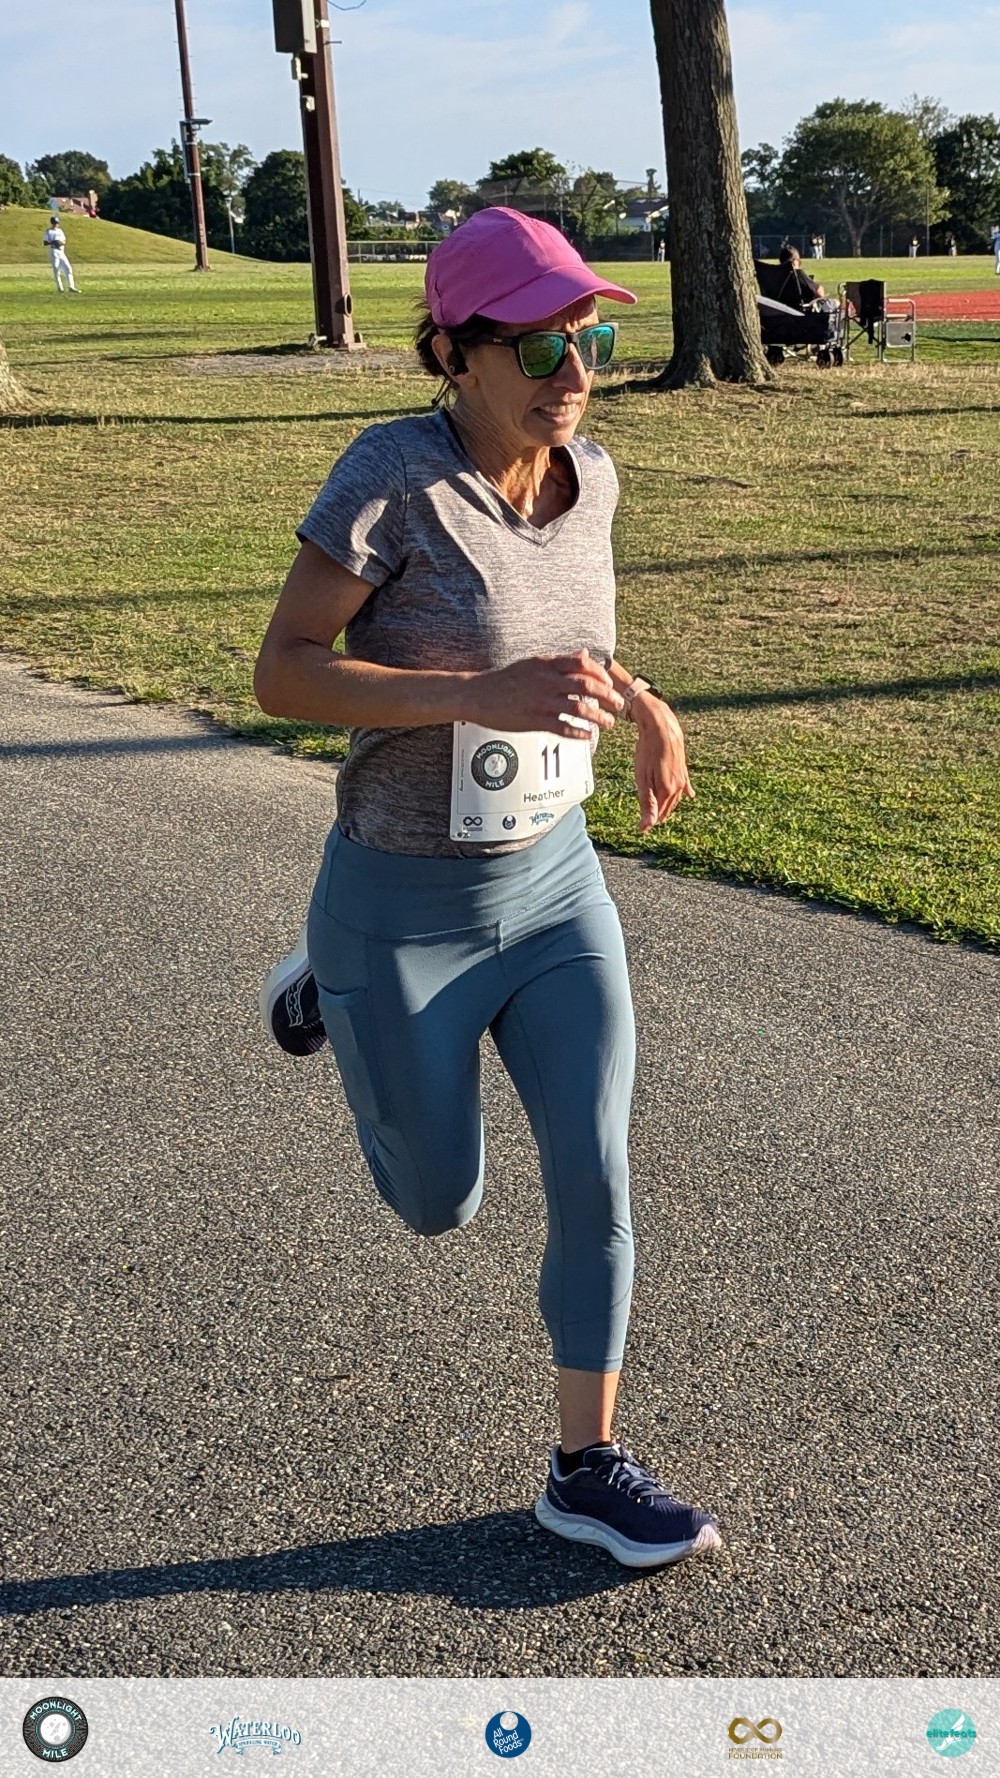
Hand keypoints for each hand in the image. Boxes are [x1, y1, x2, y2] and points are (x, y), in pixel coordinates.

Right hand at [469, 650, 623, 736]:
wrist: (476, 694)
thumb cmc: (505, 680)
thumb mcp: (533, 663)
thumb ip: (560, 660)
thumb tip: (584, 654)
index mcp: (546, 664)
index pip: (582, 664)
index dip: (601, 674)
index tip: (610, 683)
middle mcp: (546, 681)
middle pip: (586, 686)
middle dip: (608, 696)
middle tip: (619, 705)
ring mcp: (540, 701)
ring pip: (578, 709)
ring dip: (598, 717)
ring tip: (609, 723)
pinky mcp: (533, 720)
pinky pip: (562, 727)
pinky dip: (579, 733)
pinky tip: (588, 737)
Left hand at [633, 697, 693, 830]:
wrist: (661, 726)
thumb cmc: (648, 751)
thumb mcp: (642, 779)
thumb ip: (646, 804)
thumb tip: (646, 827)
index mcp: (667, 791)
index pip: (658, 814)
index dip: (649, 822)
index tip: (639, 829)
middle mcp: (678, 787)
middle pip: (667, 807)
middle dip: (658, 815)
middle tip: (647, 823)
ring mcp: (682, 777)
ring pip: (675, 797)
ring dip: (668, 805)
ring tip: (661, 814)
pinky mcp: (683, 767)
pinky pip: (685, 784)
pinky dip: (685, 791)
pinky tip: (691, 795)